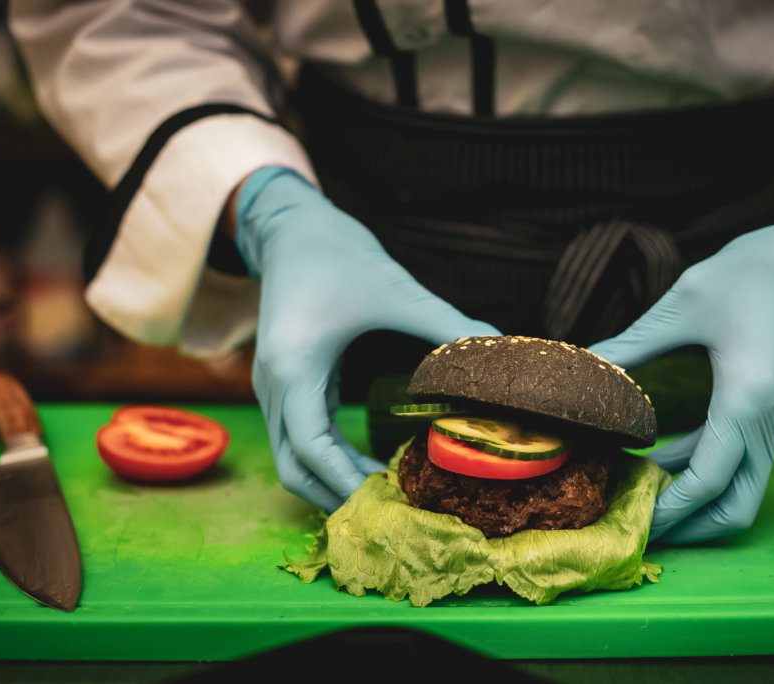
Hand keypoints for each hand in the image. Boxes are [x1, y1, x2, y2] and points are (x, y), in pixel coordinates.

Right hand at [235, 167, 499, 510]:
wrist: (291, 229)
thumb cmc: (336, 253)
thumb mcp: (394, 290)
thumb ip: (445, 324)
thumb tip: (500, 351)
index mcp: (294, 369)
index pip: (313, 451)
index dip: (351, 483)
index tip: (396, 502)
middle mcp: (273, 387)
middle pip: (294, 470)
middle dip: (339, 496)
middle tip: (396, 510)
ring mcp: (273, 389)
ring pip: (293, 460)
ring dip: (332, 483)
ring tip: (388, 495)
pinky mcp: (285, 385)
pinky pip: (300, 439)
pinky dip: (329, 462)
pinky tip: (371, 465)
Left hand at [588, 182, 773, 542]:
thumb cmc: (760, 271)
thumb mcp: (686, 304)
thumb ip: (632, 345)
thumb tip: (582, 368)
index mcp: (747, 401)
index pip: (708, 482)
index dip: (666, 509)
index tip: (626, 519)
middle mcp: (767, 422)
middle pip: (735, 507)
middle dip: (688, 525)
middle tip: (634, 519)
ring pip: (739, 487)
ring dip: (692, 497)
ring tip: (634, 488)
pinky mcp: (771, 410)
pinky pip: (738, 458)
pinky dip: (700, 468)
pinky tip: (656, 455)